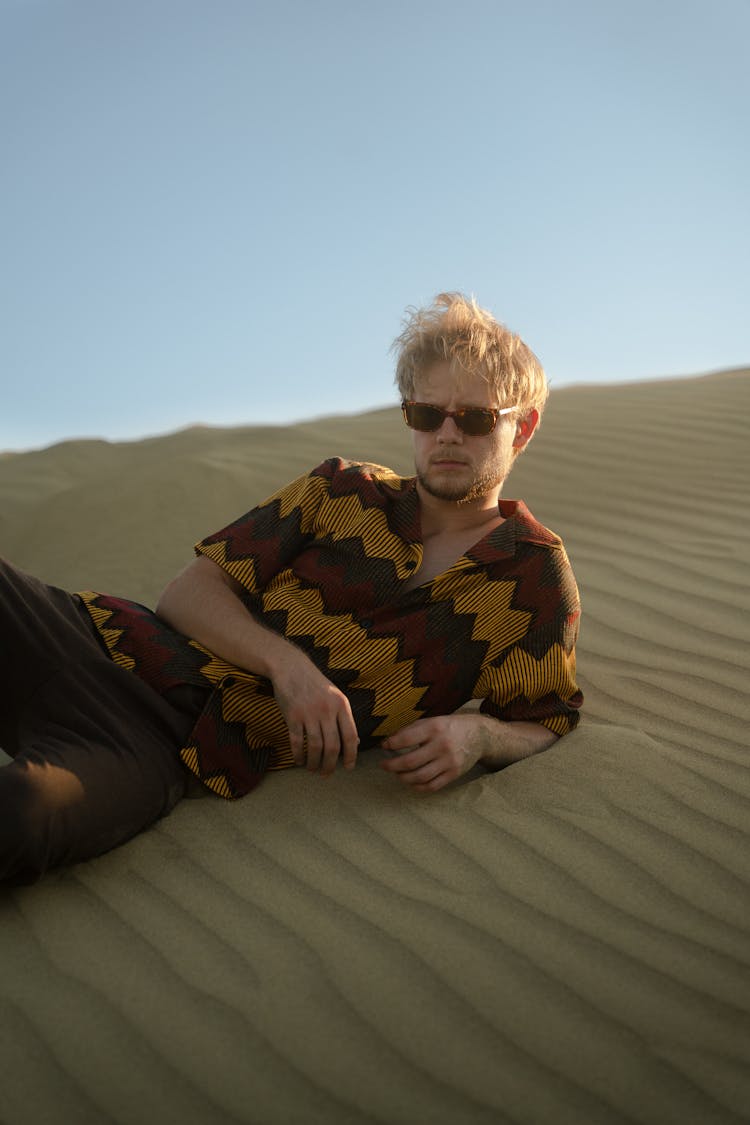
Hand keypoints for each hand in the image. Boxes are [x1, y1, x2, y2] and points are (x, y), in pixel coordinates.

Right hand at [272, 652, 358, 776]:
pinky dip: (298, 755)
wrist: (291, 667)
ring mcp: (309, 713)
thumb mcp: (336, 697)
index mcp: (341, 705)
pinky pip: (297, 742)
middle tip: (326, 774)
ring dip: (314, 762)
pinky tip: (299, 761)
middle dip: (330, 764)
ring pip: (315, 747)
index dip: (351, 755)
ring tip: (312, 769)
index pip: (350, 736)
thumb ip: (344, 719)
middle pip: (332, 746)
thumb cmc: (316, 684)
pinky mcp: (292, 716)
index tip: (348, 767)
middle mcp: (327, 710)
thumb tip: (354, 743)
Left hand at [379, 714, 484, 793]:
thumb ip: (411, 730)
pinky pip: (432, 786)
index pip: (406, 739)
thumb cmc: (449, 727)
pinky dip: (418, 787)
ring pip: (420, 777)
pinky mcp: (454, 774)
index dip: (391, 744)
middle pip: (410, 762)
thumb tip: (388, 742)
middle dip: (392, 765)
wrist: (479, 735)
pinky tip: (411, 782)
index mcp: (434, 728)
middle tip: (384, 765)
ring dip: (403, 778)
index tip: (384, 746)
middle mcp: (441, 745)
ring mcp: (449, 762)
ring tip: (397, 774)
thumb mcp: (432, 721)